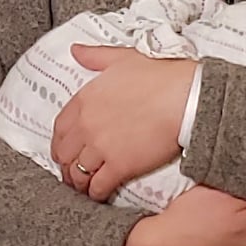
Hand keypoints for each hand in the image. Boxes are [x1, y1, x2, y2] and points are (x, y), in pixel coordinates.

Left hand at [52, 46, 195, 200]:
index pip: (59, 127)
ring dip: (78, 182)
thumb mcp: (123, 57)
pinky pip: (98, 186)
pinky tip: (99, 195)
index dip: (60, 142)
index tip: (64, 149)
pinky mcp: (120, 166)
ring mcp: (101, 147)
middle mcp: (87, 125)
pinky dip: (96, 193)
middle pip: (64, 153)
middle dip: (66, 164)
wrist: (186, 97)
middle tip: (71, 172)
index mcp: (85, 99)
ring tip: (82, 188)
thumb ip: (95, 56)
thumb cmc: (160, 75)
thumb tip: (75, 50)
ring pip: (78, 173)